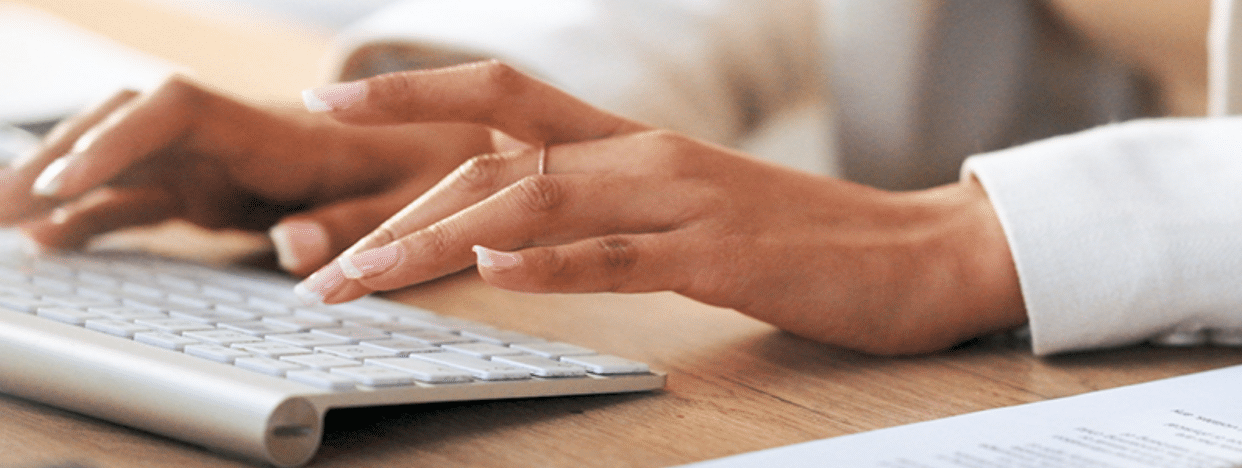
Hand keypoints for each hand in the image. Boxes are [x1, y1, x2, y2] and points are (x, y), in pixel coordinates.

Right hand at [0, 75, 493, 275]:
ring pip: (115, 162)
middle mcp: (230, 136)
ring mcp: (212, 161)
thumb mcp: (410, 200)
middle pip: (125, 127)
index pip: (178, 110)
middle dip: (57, 158)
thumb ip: (352, 223)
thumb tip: (292, 248)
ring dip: (51, 184)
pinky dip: (86, 216)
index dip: (120, 137)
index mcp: (275, 130)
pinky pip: (135, 198)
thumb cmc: (432, 168)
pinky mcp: (207, 189)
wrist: (447, 147)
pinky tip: (38, 243)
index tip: (70, 177)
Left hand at [291, 62, 1026, 354]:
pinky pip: (622, 256)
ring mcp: (683, 201)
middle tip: (317, 266)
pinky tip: (496, 275)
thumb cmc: (803, 243)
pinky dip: (553, 263)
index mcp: (634, 143)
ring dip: (437, 244)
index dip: (408, 95)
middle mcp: (646, 156)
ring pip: (535, 205)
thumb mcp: (686, 215)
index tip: (321, 101)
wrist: (924, 254)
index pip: (501, 99)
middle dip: (394, 208)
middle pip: (494, 156)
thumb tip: (510, 233)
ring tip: (364, 280)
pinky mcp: (721, 256)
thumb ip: (605, 213)